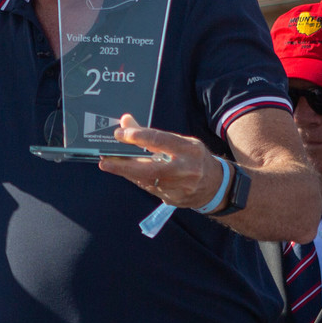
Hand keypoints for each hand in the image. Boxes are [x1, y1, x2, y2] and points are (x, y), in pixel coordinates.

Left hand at [98, 114, 223, 209]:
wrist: (216, 186)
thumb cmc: (194, 158)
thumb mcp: (180, 141)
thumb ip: (154, 134)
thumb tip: (126, 122)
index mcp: (189, 150)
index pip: (160, 140)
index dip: (137, 136)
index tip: (120, 133)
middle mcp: (185, 170)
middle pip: (150, 168)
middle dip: (124, 165)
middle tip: (105, 160)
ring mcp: (179, 188)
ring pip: (146, 181)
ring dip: (126, 172)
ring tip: (109, 164)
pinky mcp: (173, 200)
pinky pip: (149, 188)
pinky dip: (136, 179)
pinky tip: (125, 172)